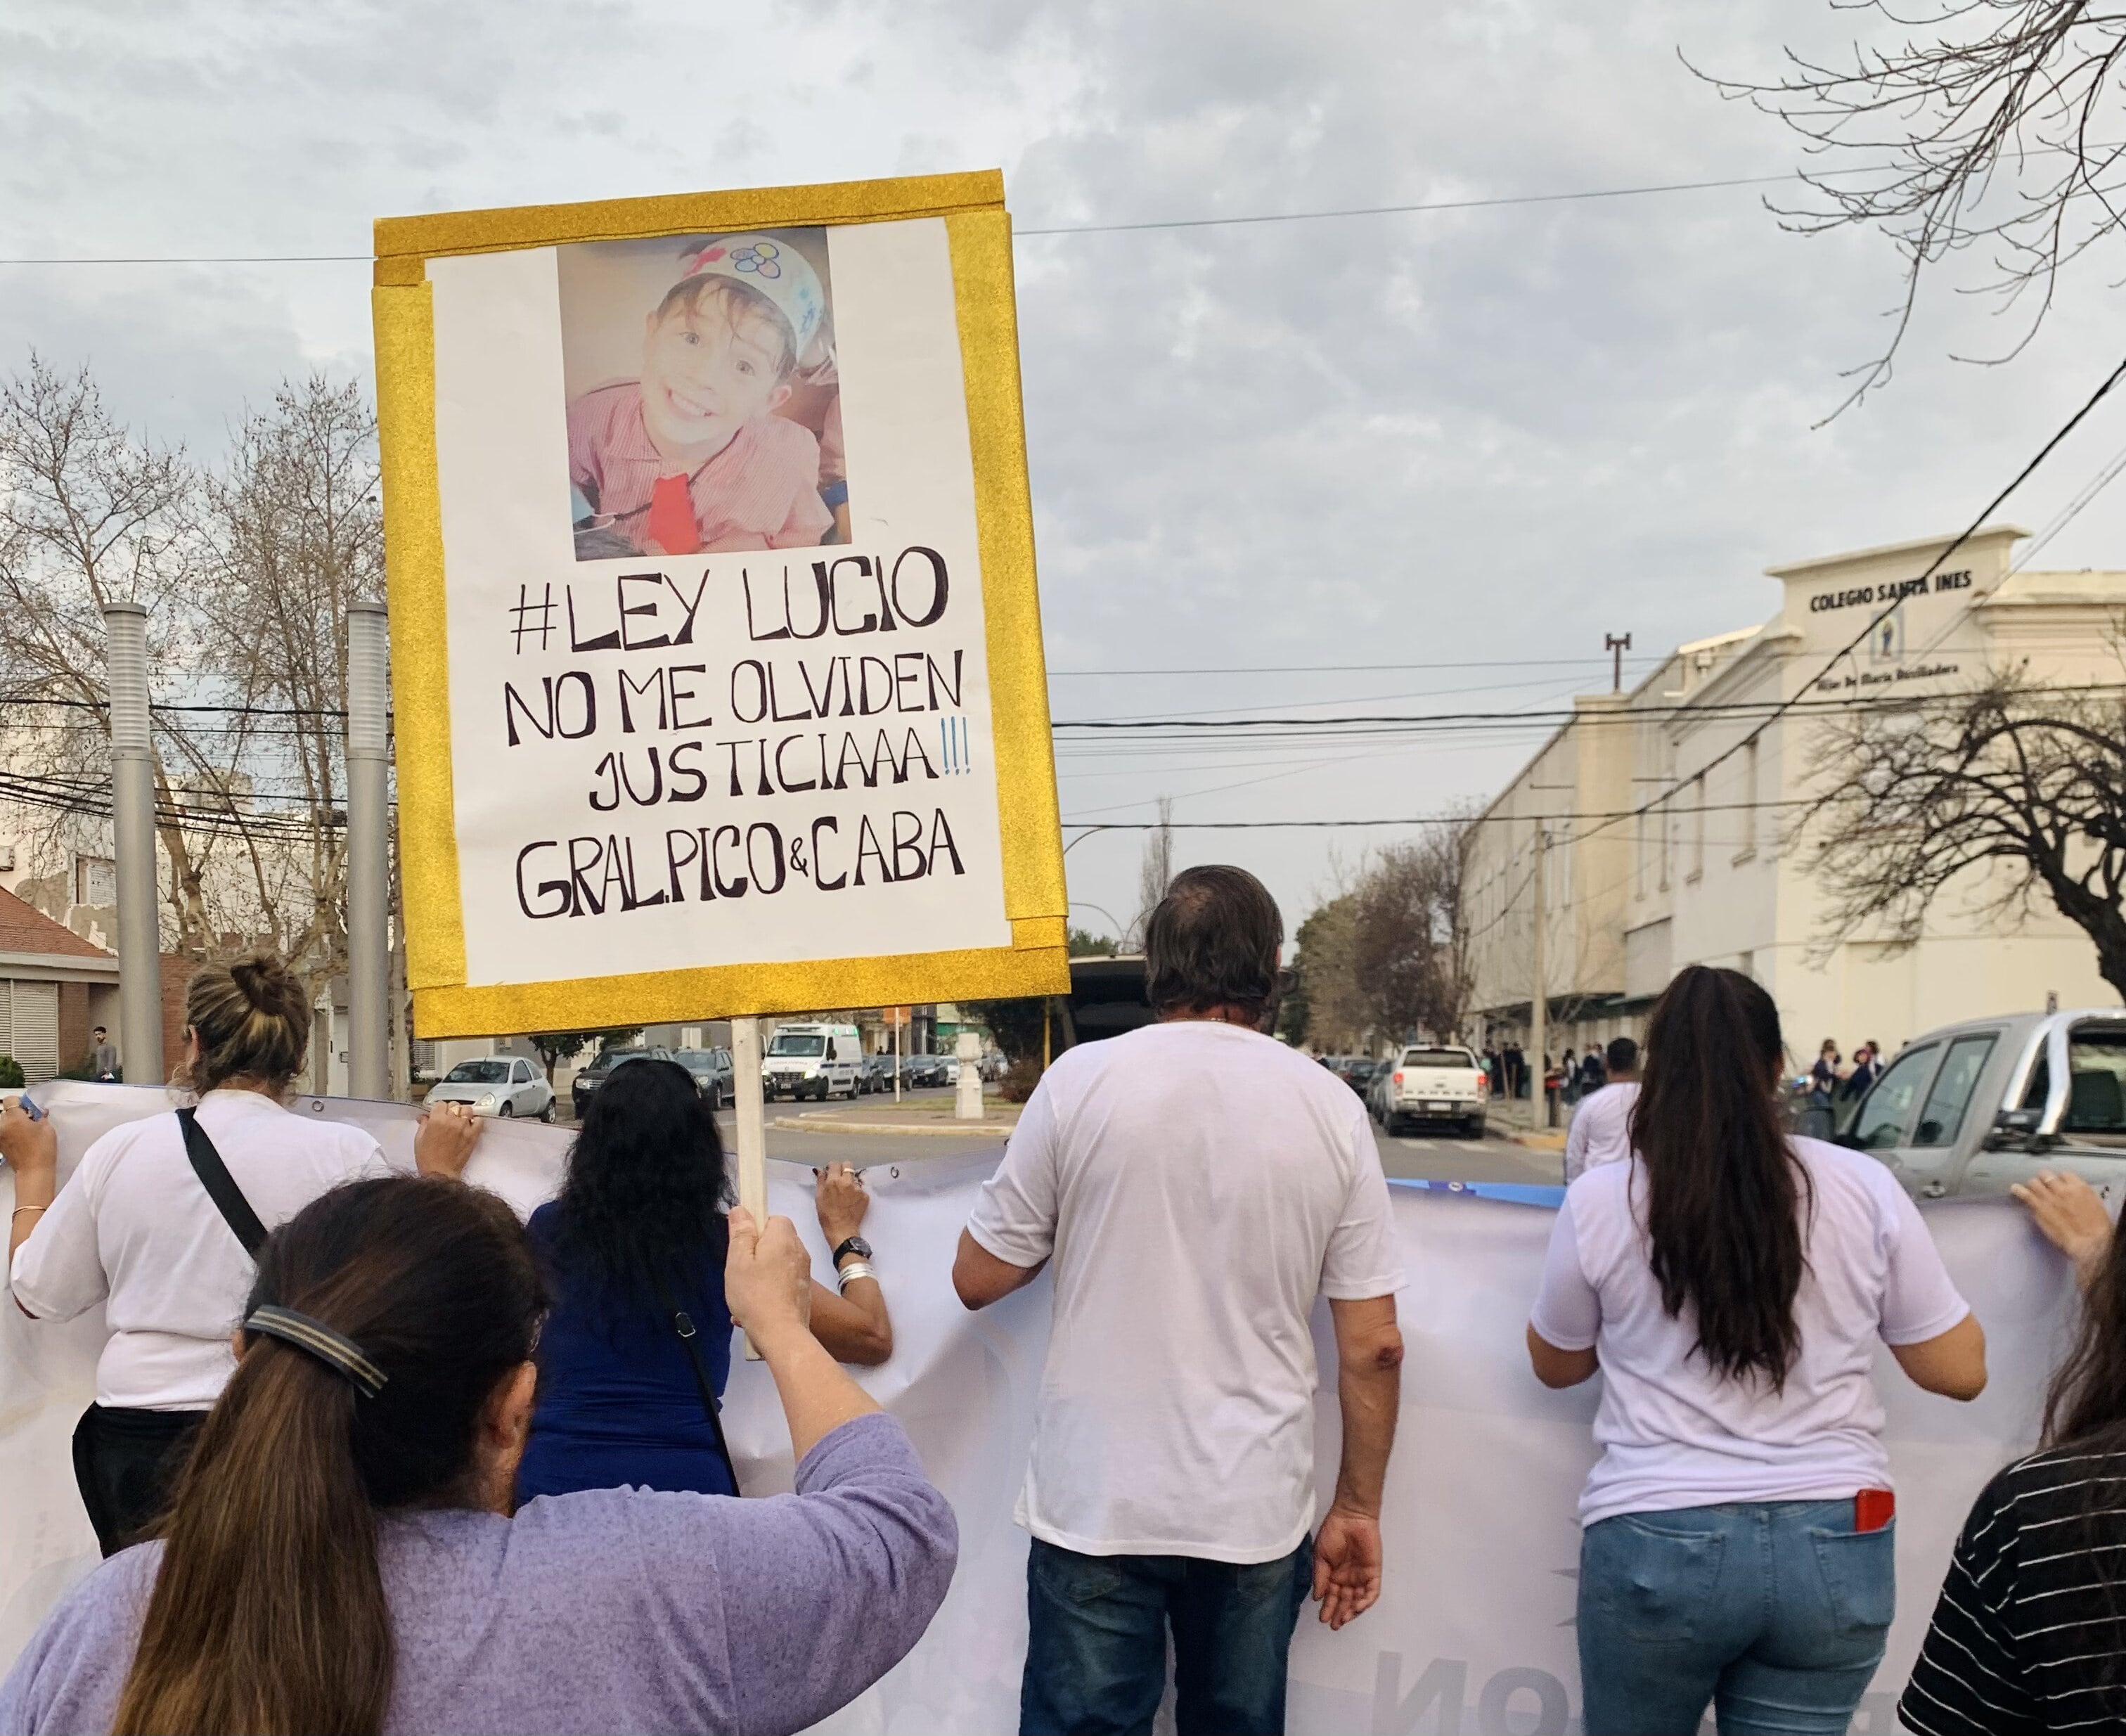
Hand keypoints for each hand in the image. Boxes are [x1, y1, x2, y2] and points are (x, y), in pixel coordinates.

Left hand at [0, 1100, 56, 1179]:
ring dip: (12, 1124)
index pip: (10, 1100)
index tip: (28, 1107)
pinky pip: (3, 1132)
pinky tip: (21, 1138)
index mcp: (13, 1118)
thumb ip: (40, 1116)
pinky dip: (10, 1133)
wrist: (34, 1170)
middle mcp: (2, 1126)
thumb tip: (38, 1113)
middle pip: (6, 1112)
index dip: (20, 1102)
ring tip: (25, 1131)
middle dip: (17, 1114)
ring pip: (4, 1122)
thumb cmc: (42, 1150)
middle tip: (30, 1120)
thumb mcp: (47, 1128)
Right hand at [413, 1101, 482, 1178]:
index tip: (437, 1113)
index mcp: (436, 1120)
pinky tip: (470, 1125)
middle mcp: (452, 1121)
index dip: (438, 1109)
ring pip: (467, 1109)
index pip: (440, 1104)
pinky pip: (479, 1121)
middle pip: (454, 1105)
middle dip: (450, 1110)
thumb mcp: (419, 1139)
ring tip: (459, 1120)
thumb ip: (423, 1125)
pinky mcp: (472, 1135)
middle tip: (447, 1118)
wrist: (439, 1173)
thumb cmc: (428, 1159)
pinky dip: (475, 1121)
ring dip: (463, 1113)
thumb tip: (424, 1117)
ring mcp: (464, 1127)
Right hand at [726, 1207, 813, 1347]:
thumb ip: (740, 1233)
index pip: (774, 1219)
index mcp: (784, 1237)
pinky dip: (771, 1288)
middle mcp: (799, 1250)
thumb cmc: (755, 1294)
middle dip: (757, 1253)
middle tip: (742, 1272)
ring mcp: (804, 1271)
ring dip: (762, 1273)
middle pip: (776, 1241)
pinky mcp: (804, 1290)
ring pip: (778, 1263)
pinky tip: (757, 1306)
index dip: (756, 1230)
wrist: (781, 1333)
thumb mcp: (738, 1260)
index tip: (742, 1249)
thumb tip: (741, 1209)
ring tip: (746, 1294)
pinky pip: (783, 1281)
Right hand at [813, 1163, 869, 1245]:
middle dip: (843, 1169)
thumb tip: (820, 1170)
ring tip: (845, 1194)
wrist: (841, 1230)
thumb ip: (820, 1181)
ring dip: (849, 1182)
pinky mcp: (865, 1196)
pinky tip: (851, 1201)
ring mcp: (857, 1189)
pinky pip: (860, 1188)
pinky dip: (856, 1192)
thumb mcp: (819, 1197)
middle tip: (839, 1178)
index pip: (835, 1164)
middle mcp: (846, 1182)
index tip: (831, 1172)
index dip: (832, 1167)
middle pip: (848, 1165)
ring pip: (854, 1178)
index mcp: (833, 1181)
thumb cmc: (827, 1216)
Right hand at [1311, 1504, 1382, 1629]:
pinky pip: (1371, 1592)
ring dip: (1351, 1611)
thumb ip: (1320, 1577)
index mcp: (1334, 1574)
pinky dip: (1365, 1602)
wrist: (1350, 1518)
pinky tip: (1356, 1608)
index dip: (1328, 1608)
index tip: (1323, 1618)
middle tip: (1334, 1625)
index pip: (1332, 1596)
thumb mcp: (1320, 1555)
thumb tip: (1317, 1597)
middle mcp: (1348, 1578)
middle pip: (1344, 1601)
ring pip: (1358, 1600)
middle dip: (1339, 1613)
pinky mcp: (1373, 1573)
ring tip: (1343, 1619)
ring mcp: (1361, 1577)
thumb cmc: (1333, 1533)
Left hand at [2012, 1169, 2113, 1283]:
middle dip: (2044, 1180)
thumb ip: (2081, 1195)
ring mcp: (2049, 1197)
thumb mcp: (2095, 1204)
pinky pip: (2025, 1195)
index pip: (2064, 1174)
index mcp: (2079, 1187)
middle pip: (2046, 1175)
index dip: (2060, 1179)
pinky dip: (2018, 1190)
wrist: (2090, 1242)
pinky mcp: (2039, 1207)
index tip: (2058, 1184)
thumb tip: (2073, 1193)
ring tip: (2030, 1189)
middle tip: (2044, 1187)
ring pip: (2034, 1182)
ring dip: (2032, 1185)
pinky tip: (2015, 1189)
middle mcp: (2062, 1188)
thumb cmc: (2097, 1228)